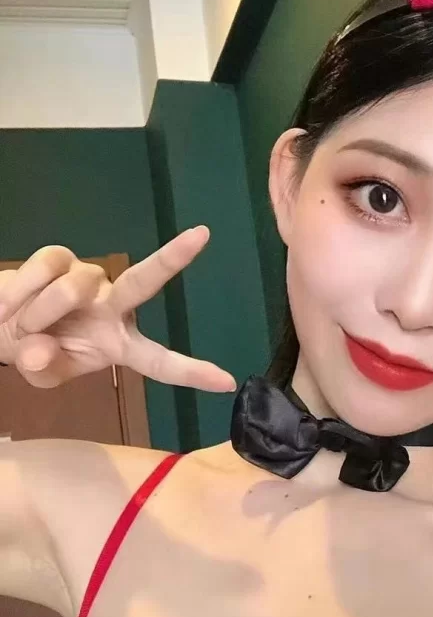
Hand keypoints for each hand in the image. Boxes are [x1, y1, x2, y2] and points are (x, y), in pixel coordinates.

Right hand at [0, 226, 236, 391]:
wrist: (3, 323)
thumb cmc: (39, 351)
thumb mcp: (42, 373)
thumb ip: (44, 368)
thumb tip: (38, 351)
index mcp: (120, 344)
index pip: (160, 361)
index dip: (190, 372)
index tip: (226, 382)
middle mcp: (114, 306)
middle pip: (146, 281)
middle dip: (173, 258)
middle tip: (202, 235)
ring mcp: (89, 279)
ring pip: (70, 289)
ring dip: (38, 314)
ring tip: (24, 327)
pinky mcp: (61, 257)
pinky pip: (44, 269)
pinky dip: (20, 293)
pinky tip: (11, 305)